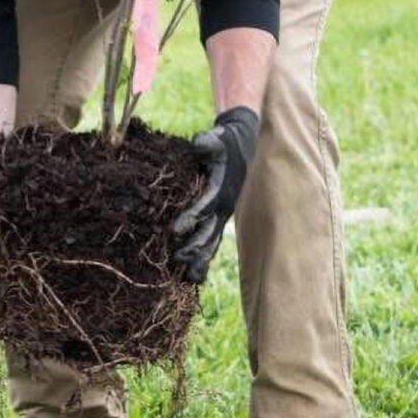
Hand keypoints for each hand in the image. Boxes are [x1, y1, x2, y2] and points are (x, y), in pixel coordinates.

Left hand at [172, 106, 260, 282]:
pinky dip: (204, 259)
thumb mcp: (219, 139)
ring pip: (210, 242)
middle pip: (208, 232)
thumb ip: (209, 142)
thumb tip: (198, 143)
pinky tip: (194, 277)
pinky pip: (212, 242)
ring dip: (199, 259)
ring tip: (186, 277)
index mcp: (221, 191)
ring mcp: (222, 217)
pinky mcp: (218, 221)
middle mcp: (223, 208)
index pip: (204, 208)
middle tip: (176, 260)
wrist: (244, 149)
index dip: (189, 219)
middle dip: (193, 247)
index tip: (173, 231)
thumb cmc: (227, 144)